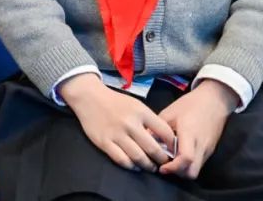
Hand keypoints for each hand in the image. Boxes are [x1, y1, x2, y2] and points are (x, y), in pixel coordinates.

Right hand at [59, 74, 176, 172]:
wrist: (89, 97)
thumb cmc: (115, 102)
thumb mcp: (136, 105)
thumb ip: (149, 120)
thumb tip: (163, 140)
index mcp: (141, 112)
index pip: (164, 132)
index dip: (172, 144)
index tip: (173, 150)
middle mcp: (130, 123)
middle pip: (153, 148)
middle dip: (161, 159)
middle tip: (164, 163)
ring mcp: (116, 134)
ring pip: (138, 157)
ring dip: (147, 165)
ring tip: (150, 167)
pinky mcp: (104, 142)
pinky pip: (121, 159)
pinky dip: (131, 166)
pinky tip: (134, 165)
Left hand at [158, 80, 237, 179]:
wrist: (214, 101)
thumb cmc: (190, 104)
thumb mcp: (169, 113)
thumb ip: (158, 130)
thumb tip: (145, 143)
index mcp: (189, 133)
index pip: (185, 158)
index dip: (172, 167)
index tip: (161, 167)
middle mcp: (201, 145)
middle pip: (192, 172)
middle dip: (177, 173)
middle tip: (165, 166)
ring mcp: (207, 149)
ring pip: (196, 170)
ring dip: (183, 170)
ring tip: (171, 160)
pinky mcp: (210, 150)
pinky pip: (199, 164)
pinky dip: (188, 164)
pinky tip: (179, 155)